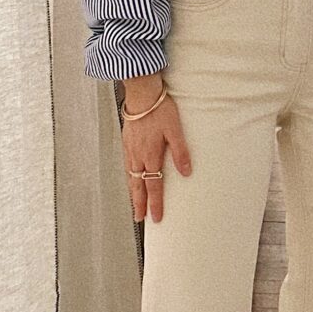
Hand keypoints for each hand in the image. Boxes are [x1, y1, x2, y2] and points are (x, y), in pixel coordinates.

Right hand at [121, 84, 190, 223]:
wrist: (141, 93)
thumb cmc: (159, 108)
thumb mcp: (175, 129)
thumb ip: (180, 151)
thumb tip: (186, 172)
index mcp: (150, 155)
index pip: (153, 185)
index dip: (155, 203)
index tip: (156, 218)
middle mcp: (137, 155)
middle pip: (137, 186)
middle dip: (139, 204)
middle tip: (139, 218)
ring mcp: (130, 149)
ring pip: (130, 177)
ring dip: (133, 192)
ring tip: (134, 203)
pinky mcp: (127, 141)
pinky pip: (126, 165)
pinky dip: (128, 177)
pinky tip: (131, 177)